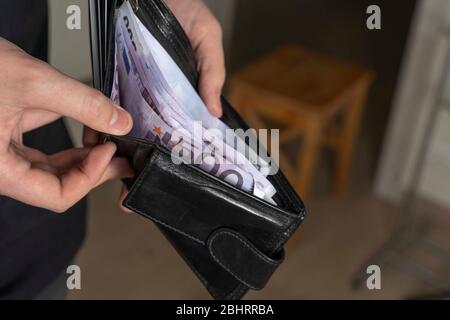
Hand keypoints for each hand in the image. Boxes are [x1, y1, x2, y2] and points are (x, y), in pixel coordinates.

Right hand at [0, 38, 133, 211]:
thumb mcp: (33, 81)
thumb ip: (82, 104)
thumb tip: (119, 122)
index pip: (57, 195)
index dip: (90, 176)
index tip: (109, 152)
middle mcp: (0, 168)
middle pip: (58, 184)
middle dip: (94, 169)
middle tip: (121, 155)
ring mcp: (2, 154)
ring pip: (51, 169)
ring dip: (83, 156)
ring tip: (108, 140)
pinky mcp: (5, 138)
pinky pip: (41, 152)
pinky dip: (67, 143)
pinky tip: (85, 129)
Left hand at [117, 0, 225, 212]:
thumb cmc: (182, 10)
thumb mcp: (208, 38)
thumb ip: (213, 72)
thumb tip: (215, 112)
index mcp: (185, 93)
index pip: (185, 126)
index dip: (181, 151)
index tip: (176, 176)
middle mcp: (161, 96)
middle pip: (156, 132)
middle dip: (148, 158)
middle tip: (139, 183)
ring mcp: (137, 89)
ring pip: (130, 124)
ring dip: (124, 146)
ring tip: (119, 171)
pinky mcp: (117, 79)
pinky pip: (108, 103)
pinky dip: (102, 122)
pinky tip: (98, 139)